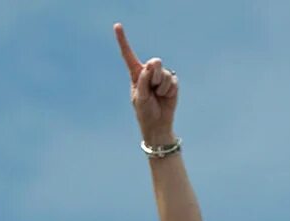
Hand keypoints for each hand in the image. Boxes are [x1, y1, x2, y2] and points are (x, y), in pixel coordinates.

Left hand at [114, 23, 178, 144]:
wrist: (158, 124)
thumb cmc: (145, 112)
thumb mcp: (139, 98)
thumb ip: (143, 81)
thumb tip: (151, 65)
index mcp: (135, 74)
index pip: (128, 55)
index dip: (123, 40)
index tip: (117, 25)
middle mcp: (148, 73)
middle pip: (154, 62)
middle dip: (155, 76)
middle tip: (153, 89)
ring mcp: (161, 77)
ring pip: (164, 73)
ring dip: (161, 87)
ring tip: (158, 95)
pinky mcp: (172, 82)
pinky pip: (173, 80)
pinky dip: (169, 90)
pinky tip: (166, 96)